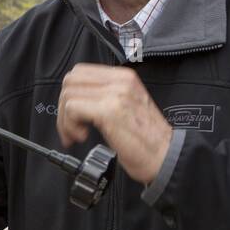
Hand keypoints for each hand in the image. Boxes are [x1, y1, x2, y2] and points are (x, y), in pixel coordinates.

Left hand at [57, 63, 173, 185]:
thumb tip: (77, 99)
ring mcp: (116, 94)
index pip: (81, 72)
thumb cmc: (147, 139)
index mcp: (124, 77)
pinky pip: (72, 109)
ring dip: (65, 119)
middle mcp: (121, 81)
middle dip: (63, 106)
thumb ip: (106, 96)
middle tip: (70, 127)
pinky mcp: (109, 111)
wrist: (166, 157)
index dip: (70, 94)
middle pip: (71, 81)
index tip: (72, 115)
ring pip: (69, 94)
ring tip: (78, 134)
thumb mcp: (128, 106)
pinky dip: (69, 125)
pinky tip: (82, 136)